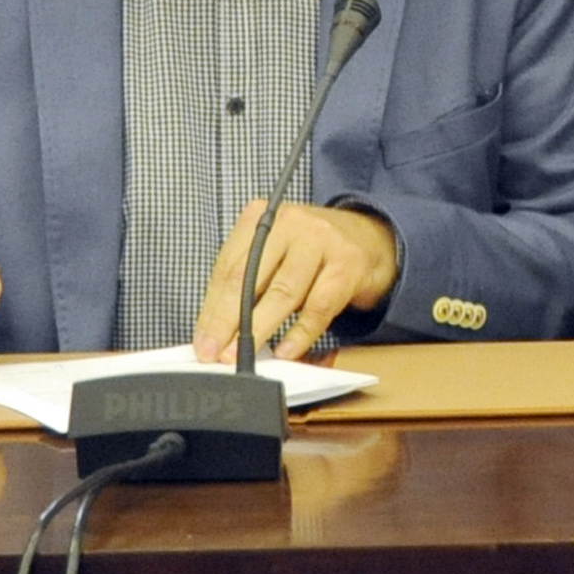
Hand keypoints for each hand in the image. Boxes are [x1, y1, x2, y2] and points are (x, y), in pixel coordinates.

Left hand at [195, 200, 397, 363]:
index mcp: (262, 218)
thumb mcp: (275, 253)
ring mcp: (321, 241)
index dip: (212, 309)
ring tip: (242, 355)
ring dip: (259, 330)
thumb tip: (217, 330)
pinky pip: (318, 306)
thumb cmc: (312, 251)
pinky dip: (300, 333)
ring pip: (282, 293)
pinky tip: (286, 351)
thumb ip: (248, 282)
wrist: (371, 238)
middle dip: (227, 321)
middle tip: (215, 353)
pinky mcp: (347, 264)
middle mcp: (290, 223)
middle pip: (249, 278)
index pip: (227, 268)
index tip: (202, 341)